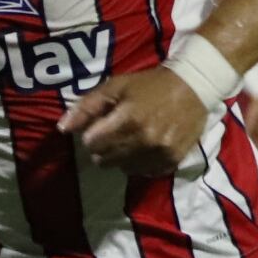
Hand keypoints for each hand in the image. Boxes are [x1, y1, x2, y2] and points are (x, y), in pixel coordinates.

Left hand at [59, 69, 208, 179]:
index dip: (92, 135)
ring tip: (131, 139)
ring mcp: (159, 154)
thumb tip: (63, 128)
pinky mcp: (172, 162)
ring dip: (121, 157)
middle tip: (116, 132)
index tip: (101, 126)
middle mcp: (144, 141)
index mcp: (127, 120)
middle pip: (104, 159)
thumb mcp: (116, 86)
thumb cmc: (150, 85)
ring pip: (122, 169)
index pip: (91, 143)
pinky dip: (140, 163)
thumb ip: (87, 106)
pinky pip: (144, 173)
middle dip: (104, 147)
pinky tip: (145, 147)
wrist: (194, 87)